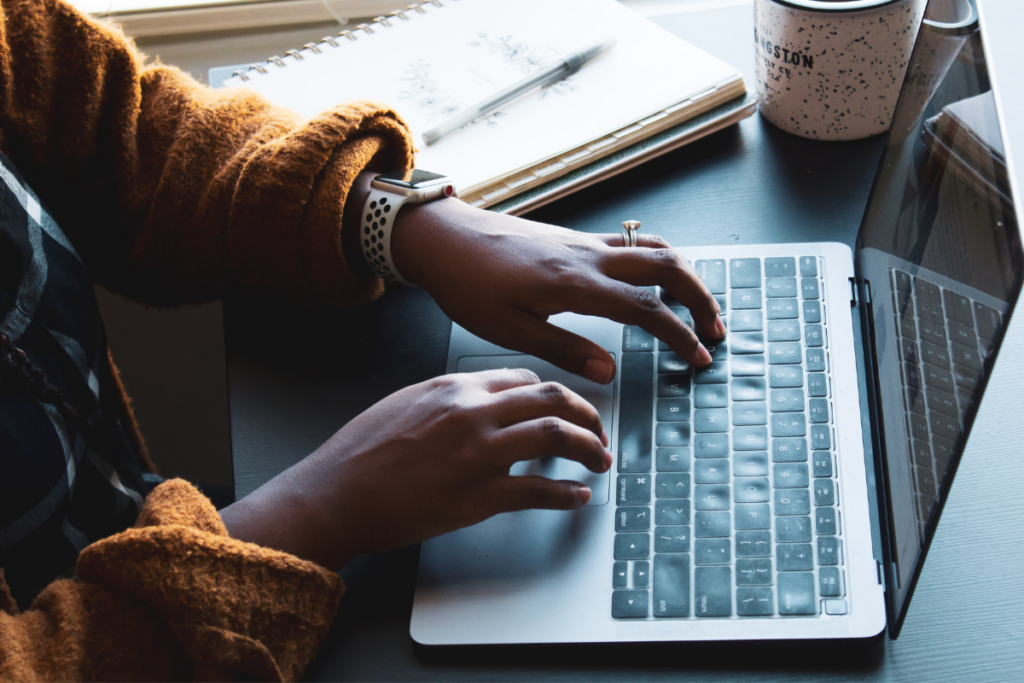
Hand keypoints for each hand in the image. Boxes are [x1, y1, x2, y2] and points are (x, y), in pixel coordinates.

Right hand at [220, 369, 611, 569]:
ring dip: (589, 448)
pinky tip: (577, 497)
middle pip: (552, 399)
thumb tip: (483, 402)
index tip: (565, 408)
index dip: (554, 394)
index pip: (525, 379)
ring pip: (556, 436)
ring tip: (600, 461)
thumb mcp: (405, 402)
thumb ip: (449, 398)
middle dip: (587, 414)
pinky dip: (567, 495)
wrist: (336, 493)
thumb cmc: (361, 452)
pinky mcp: (479, 496)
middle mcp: (473, 413)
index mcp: (455, 387)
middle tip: (598, 431)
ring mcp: (479, 454)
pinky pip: (539, 491)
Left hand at [384, 185, 725, 383]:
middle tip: (714, 330)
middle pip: (667, 267)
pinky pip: (631, 243)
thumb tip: (610, 372)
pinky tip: (656, 280)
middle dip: (700, 298)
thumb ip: (564, 350)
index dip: (679, 334)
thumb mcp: (510, 330)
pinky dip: (658, 260)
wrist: (445, 238)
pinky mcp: (575, 238)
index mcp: (574, 283)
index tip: (698, 357)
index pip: (646, 308)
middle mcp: (588, 256)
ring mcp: (584, 242)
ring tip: (697, 306)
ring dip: (684, 275)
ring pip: (653, 248)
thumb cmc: (468, 285)